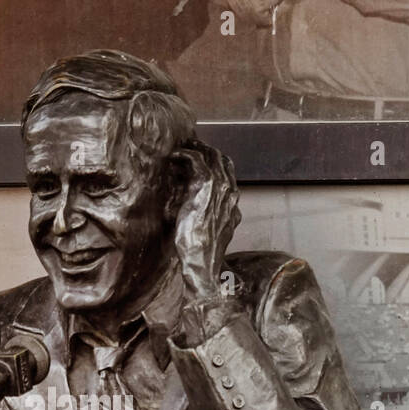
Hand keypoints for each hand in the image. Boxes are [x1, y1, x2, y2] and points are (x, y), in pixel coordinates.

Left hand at [173, 143, 241, 301]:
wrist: (202, 263)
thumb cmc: (203, 254)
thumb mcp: (214, 235)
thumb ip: (217, 220)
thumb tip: (208, 214)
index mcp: (233, 204)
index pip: (228, 172)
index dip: (215, 162)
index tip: (200, 157)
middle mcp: (230, 193)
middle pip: (222, 160)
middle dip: (206, 150)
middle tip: (189, 146)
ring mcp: (219, 189)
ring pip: (211, 156)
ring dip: (196, 149)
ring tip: (181, 148)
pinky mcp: (204, 187)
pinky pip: (196, 161)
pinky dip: (185, 155)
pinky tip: (174, 156)